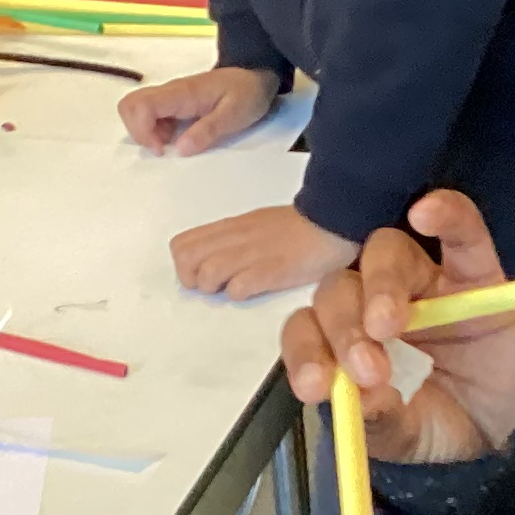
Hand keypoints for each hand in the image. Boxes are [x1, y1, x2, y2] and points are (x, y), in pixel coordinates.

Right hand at [120, 65, 278, 157]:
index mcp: (182, 93)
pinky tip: (175, 139)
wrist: (255, 76)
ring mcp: (170, 97)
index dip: (142, 131)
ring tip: (169, 144)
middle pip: (129, 104)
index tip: (162, 150)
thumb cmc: (247, 94)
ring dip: (144, 132)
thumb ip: (208, 131)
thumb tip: (180, 149)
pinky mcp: (173, 104)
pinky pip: (150, 115)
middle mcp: (170, 92)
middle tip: (161, 148)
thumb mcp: (233, 115)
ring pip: (136, 109)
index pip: (141, 105)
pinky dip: (154, 131)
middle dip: (137, 131)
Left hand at [170, 206, 361, 300]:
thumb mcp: (258, 226)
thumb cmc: (298, 228)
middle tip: (215, 286)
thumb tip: (215, 260)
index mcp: (230, 227)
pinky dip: (239, 293)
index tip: (202, 275)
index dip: (185, 265)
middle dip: (192, 279)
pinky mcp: (270, 271)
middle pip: (185, 260)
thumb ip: (235, 240)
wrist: (333, 220)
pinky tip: (254, 290)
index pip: (181, 244)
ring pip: (206, 273)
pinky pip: (238, 287)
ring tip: (234, 287)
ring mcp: (251, 254)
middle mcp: (234, 239)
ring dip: (214, 288)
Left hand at [281, 189, 514, 464]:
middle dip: (345, 326)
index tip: (317, 387)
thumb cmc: (435, 424)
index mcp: (344, 341)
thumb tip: (357, 398)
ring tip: (389, 325)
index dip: (306, 352)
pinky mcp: (475, 270)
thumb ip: (376, 418)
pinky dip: (447, 215)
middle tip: (369, 369)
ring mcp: (424, 281)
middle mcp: (374, 302)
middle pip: (341, 286)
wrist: (500, 429)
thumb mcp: (398, 435)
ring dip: (381, 283)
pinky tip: (428, 212)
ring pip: (386, 253)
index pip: (308, 328)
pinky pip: (461, 232)